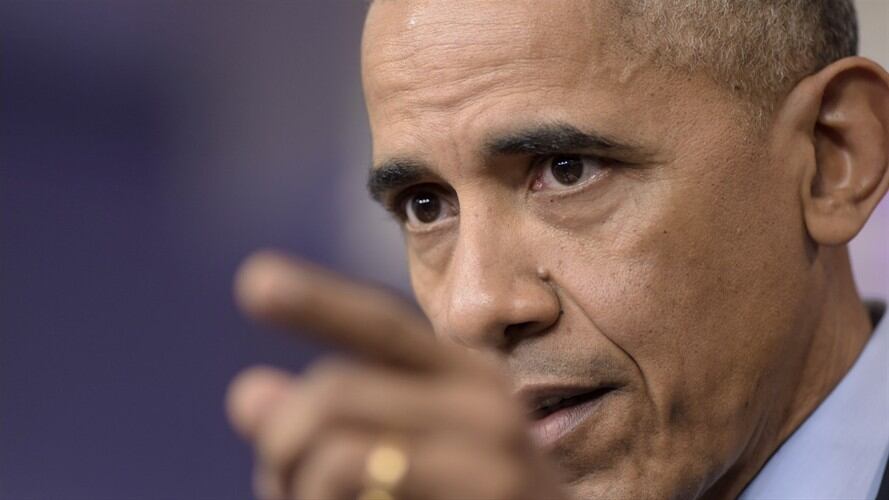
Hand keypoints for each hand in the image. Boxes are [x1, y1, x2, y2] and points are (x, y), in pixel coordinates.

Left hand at [226, 251, 567, 499]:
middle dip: (280, 444)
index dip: (316, 300)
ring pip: (334, 457)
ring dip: (297, 492)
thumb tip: (245, 393)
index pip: (382, 325)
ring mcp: (491, 465)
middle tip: (279, 485)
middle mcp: (487, 406)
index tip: (253, 280)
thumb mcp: (416, 453)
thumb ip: (343, 420)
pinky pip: (354, 496)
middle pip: (332, 392)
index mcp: (469, 377)